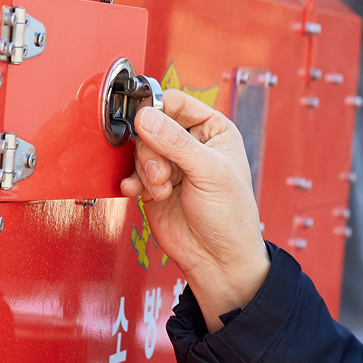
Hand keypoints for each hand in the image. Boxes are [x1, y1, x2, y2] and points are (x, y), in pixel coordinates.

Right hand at [119, 91, 269, 330]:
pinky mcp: (152, 184)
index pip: (176, 102)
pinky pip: (131, 172)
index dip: (157, 109)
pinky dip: (132, 182)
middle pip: (152, 125)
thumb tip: (147, 117)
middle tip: (161, 172)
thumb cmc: (230, 217)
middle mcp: (190, 143)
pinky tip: (140, 192)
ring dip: (145, 169)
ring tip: (160, 188)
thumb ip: (176, 143)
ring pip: (139, 148)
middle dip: (151, 149)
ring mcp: (170, 164)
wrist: (216, 259)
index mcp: (214, 130)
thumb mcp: (210, 173)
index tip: (145, 121)